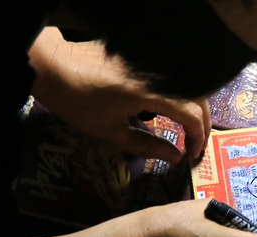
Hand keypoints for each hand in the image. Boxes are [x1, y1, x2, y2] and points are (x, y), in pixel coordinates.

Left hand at [29, 27, 210, 162]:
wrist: (54, 66)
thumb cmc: (78, 102)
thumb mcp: (110, 132)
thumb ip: (147, 146)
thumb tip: (176, 157)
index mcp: (151, 93)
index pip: (191, 115)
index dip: (198, 137)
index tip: (193, 154)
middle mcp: (158, 76)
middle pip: (198, 98)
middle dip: (202, 123)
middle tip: (197, 143)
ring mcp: (154, 66)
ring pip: (190, 86)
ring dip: (194, 108)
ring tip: (188, 128)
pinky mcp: (146, 61)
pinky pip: (174, 79)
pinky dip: (180, 95)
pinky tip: (172, 109)